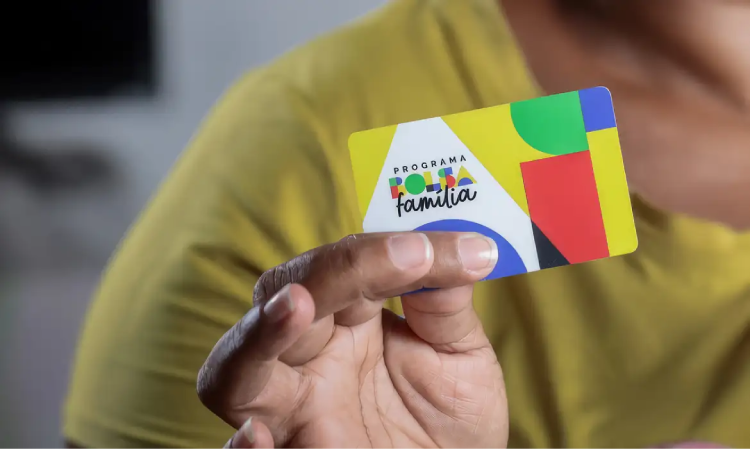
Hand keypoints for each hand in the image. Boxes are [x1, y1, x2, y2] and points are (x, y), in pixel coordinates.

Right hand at [198, 232, 506, 448]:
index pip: (346, 264)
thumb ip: (447, 306)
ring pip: (237, 364)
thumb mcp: (461, 357)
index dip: (387, 249)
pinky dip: (242, 445)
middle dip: (333, 270)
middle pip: (286, 293)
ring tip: (295, 305)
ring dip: (262, 332)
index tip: (451, 250)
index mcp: (349, 318)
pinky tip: (258, 435)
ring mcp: (292, 406)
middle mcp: (310, 354)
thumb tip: (459, 248)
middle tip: (406, 256)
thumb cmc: (451, 417)